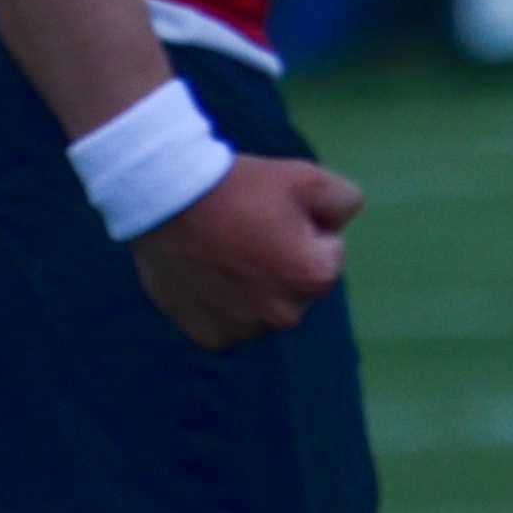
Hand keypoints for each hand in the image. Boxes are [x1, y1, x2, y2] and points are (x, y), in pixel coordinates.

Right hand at [127, 153, 364, 347]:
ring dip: (254, 283)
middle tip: (249, 228)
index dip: (305, 224)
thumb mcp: (308, 176)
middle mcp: (284, 315)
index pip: (330, 250)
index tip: (274, 211)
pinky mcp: (209, 337)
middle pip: (298, 282)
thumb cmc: (240, 187)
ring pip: (265, 304)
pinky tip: (207, 271)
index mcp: (315, 277)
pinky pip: (229, 320)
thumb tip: (339, 227)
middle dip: (284, 259)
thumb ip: (345, 201)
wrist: (167, 201)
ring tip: (225, 247)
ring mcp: (244, 330)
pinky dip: (222, 301)